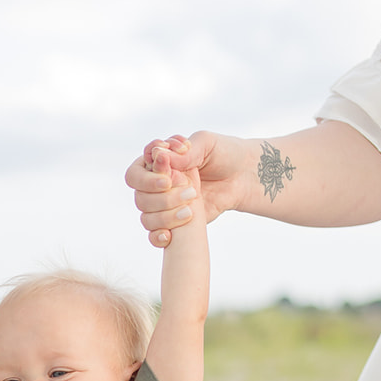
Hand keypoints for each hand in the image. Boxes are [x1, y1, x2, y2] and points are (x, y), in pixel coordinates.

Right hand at [126, 130, 251, 245]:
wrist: (244, 176)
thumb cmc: (224, 153)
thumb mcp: (206, 144)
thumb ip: (183, 152)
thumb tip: (160, 157)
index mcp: (158, 163)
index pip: (135, 173)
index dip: (148, 177)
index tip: (170, 174)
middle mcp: (156, 185)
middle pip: (140, 198)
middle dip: (163, 197)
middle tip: (191, 191)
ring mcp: (165, 206)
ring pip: (147, 217)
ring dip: (166, 215)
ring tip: (191, 209)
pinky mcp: (175, 223)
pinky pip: (156, 235)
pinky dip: (158, 237)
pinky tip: (170, 235)